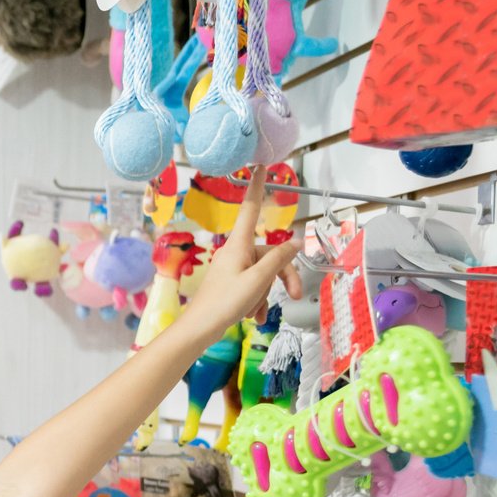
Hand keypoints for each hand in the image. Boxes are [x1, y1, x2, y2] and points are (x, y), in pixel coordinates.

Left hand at [177, 184, 300, 345]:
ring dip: (266, 294)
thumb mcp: (258, 280)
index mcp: (239, 245)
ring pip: (263, 274)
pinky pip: (253, 287)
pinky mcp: (231, 284)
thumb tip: (296, 242)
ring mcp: (233, 269)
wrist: (199, 329)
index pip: (251, 209)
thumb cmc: (225, 303)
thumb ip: (279, 259)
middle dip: (283, 276)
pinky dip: (257, 302)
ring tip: (257, 312)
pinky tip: (254, 317)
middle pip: (270, 254)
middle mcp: (235, 253)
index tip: (259, 166)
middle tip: (294, 295)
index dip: (257, 187)